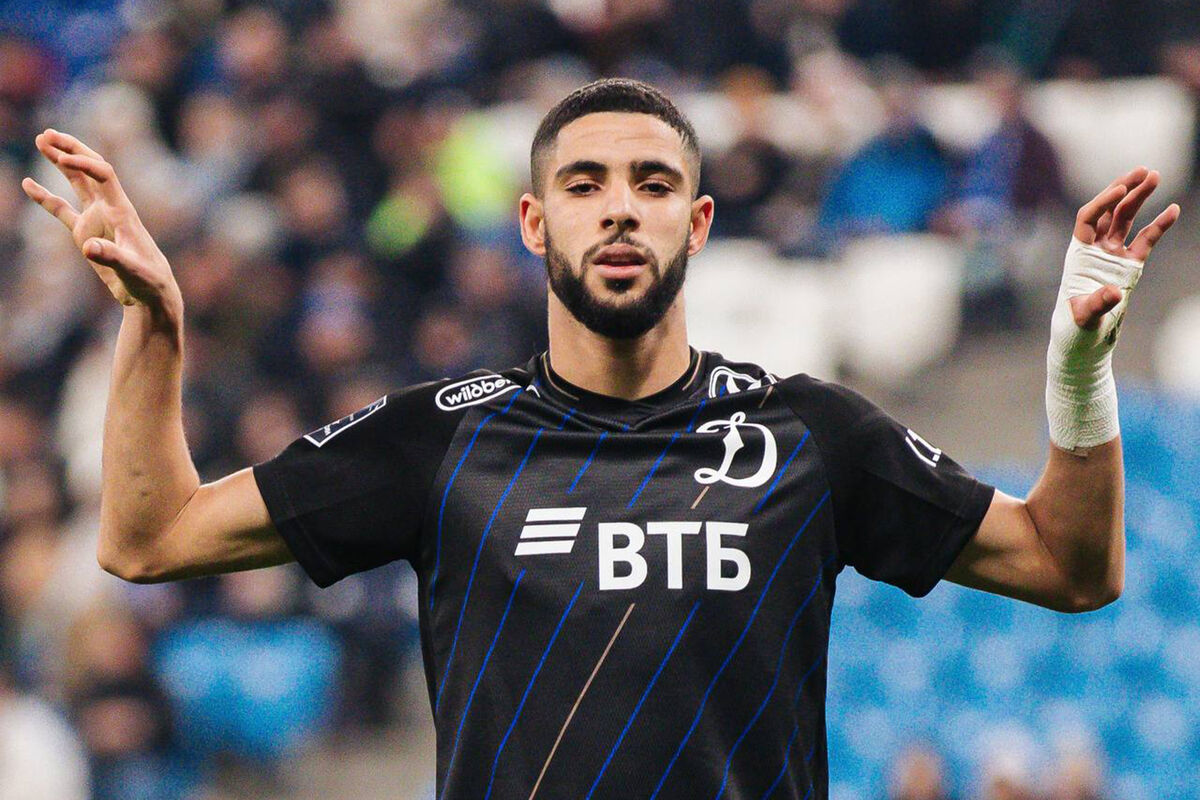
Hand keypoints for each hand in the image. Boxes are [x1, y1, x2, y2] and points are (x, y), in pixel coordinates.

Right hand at [21, 129, 180, 316]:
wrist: (151, 294)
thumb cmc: (148, 281)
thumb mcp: (132, 270)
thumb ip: (112, 257)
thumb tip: (89, 247)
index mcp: (122, 212)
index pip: (104, 175)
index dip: (84, 163)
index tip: (63, 158)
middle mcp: (109, 209)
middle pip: (90, 170)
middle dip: (71, 150)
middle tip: (47, 133)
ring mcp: (97, 219)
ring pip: (77, 183)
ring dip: (61, 162)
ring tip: (42, 140)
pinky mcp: (86, 232)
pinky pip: (62, 209)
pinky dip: (45, 197)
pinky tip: (29, 184)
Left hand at [1069, 166, 1179, 329]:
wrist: (1083, 339)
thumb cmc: (1076, 327)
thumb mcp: (1084, 316)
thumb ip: (1098, 303)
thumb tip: (1115, 293)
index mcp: (1079, 253)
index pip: (1088, 217)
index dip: (1102, 201)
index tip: (1121, 188)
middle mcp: (1095, 249)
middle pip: (1110, 211)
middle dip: (1125, 189)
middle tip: (1144, 170)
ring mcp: (1113, 254)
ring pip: (1126, 219)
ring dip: (1139, 197)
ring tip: (1155, 175)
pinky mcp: (1129, 265)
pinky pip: (1146, 240)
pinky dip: (1159, 225)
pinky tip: (1173, 209)